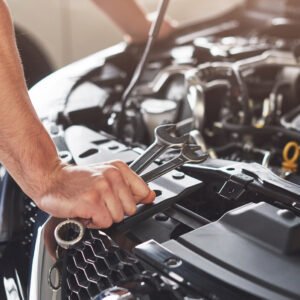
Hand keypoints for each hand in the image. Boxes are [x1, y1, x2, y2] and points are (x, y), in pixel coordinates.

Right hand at [35, 160, 155, 228]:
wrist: (51, 179)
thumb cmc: (77, 180)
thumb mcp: (106, 176)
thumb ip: (130, 186)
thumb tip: (151, 196)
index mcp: (118, 168)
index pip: (143, 191)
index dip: (133, 201)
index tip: (121, 201)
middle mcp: (112, 176)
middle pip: (131, 209)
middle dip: (115, 211)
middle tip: (100, 202)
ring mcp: (102, 188)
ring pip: (118, 218)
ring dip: (103, 217)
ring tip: (91, 206)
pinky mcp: (92, 201)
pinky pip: (105, 223)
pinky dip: (94, 223)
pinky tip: (85, 212)